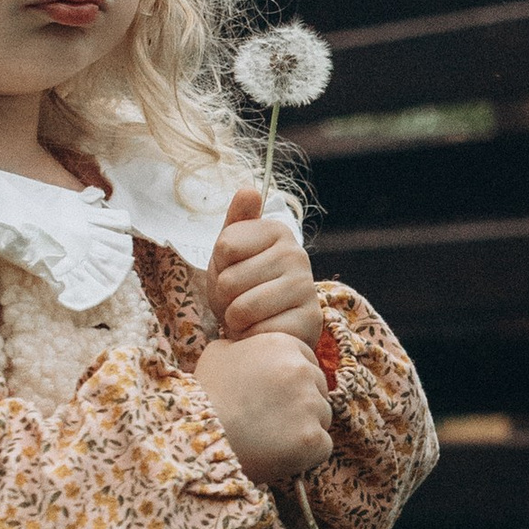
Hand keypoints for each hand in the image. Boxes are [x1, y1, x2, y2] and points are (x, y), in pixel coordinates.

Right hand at [196, 329, 333, 483]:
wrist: (198, 438)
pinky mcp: (312, 439)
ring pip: (321, 418)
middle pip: (319, 390)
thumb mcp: (218, 354)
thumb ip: (245, 346)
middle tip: (269, 420)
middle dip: (301, 405)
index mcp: (284, 345)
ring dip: (303, 428)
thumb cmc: (205, 395)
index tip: (272, 397)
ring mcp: (310, 405)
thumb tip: (252, 350)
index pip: (307, 363)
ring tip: (270, 437)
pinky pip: (321, 447)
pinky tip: (277, 454)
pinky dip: (305, 454)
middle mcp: (302, 370)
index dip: (291, 383)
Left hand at [209, 187, 324, 348]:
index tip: (233, 271)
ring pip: (243, 308)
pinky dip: (253, 337)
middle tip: (239, 300)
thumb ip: (237, 221)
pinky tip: (263, 331)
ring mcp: (306, 287)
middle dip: (225, 298)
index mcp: (276, 231)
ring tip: (247, 317)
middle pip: (230, 280)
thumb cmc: (244, 287)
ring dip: (235, 320)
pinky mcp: (309, 320)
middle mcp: (297, 253)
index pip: (225, 245)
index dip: (219, 266)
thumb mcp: (230, 253)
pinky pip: (260, 331)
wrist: (266, 326)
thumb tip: (249, 190)